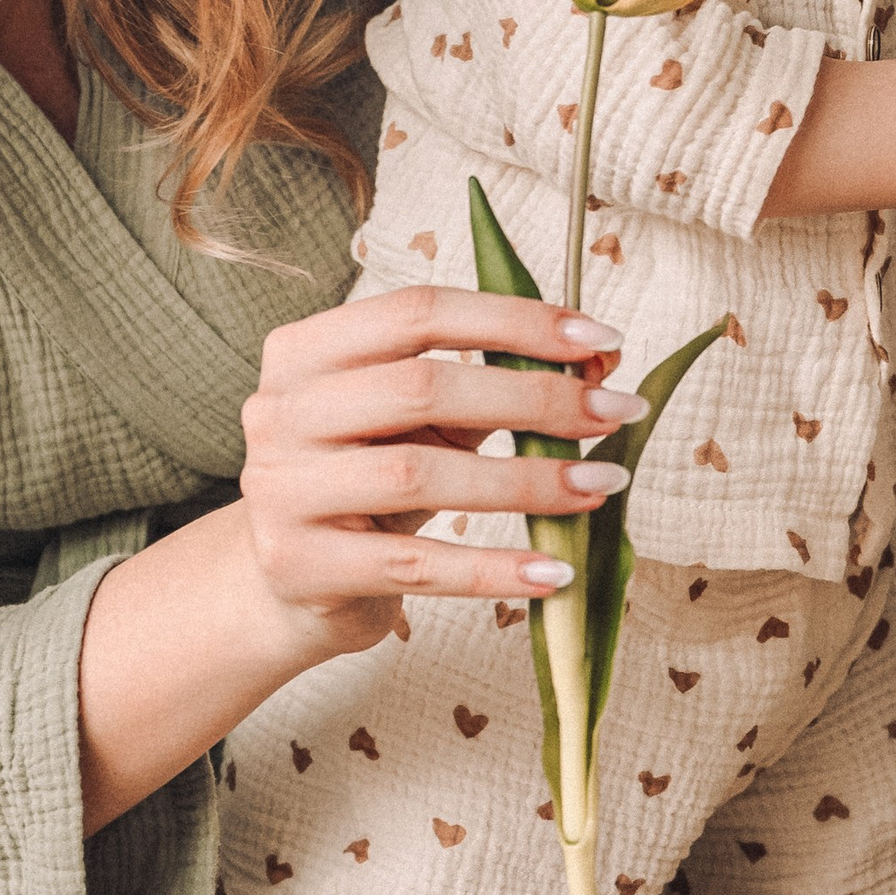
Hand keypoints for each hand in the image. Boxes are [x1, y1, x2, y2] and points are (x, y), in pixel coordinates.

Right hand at [77, 284, 650, 831]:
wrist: (288, 582)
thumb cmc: (368, 481)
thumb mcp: (414, 422)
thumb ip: (487, 381)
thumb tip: (598, 361)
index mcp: (304, 351)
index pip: (417, 312)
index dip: (515, 319)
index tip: (601, 340)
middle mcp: (280, 410)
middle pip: (420, 386)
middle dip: (533, 396)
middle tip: (615, 412)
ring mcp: (282, 489)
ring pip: (417, 474)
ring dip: (525, 480)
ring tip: (600, 485)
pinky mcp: (302, 565)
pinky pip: (415, 565)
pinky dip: (494, 570)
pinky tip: (555, 572)